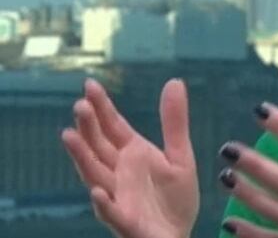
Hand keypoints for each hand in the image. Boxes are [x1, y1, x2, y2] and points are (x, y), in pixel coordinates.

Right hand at [61, 78, 199, 237]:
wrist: (179, 236)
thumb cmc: (175, 198)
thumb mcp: (181, 155)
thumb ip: (175, 122)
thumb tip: (175, 81)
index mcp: (133, 154)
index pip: (113, 127)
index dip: (102, 107)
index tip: (89, 85)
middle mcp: (119, 172)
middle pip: (100, 146)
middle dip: (89, 127)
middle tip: (81, 105)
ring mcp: (119, 196)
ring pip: (96, 174)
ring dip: (83, 157)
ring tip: (71, 136)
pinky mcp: (126, 220)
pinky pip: (112, 212)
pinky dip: (104, 203)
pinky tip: (98, 192)